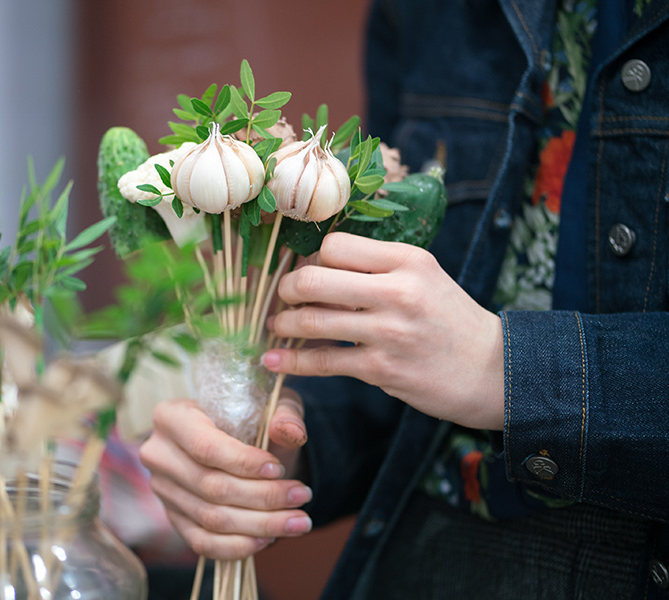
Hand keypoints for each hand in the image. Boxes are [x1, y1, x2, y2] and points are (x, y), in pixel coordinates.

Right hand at [139, 388, 310, 559]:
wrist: (239, 436)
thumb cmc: (252, 415)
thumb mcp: (270, 402)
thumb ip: (283, 414)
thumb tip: (290, 433)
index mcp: (171, 416)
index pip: (205, 447)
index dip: (244, 463)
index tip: (279, 469)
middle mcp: (159, 454)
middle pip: (210, 486)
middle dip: (263, 496)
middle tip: (303, 496)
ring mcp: (163, 490)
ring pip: (211, 518)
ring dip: (260, 524)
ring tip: (299, 521)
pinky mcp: (173, 517)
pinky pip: (202, 542)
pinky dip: (238, 546)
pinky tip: (269, 539)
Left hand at [262, 232, 503, 429]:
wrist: (493, 370)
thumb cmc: (450, 319)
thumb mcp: (424, 277)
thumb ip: (377, 268)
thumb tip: (317, 264)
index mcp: (407, 260)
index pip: (336, 246)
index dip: (312, 258)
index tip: (305, 270)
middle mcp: (398, 291)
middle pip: (314, 278)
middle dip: (286, 289)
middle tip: (281, 297)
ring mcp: (388, 332)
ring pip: (312, 320)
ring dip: (283, 323)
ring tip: (275, 325)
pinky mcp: (382, 369)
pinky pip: (323, 362)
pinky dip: (292, 362)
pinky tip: (274, 361)